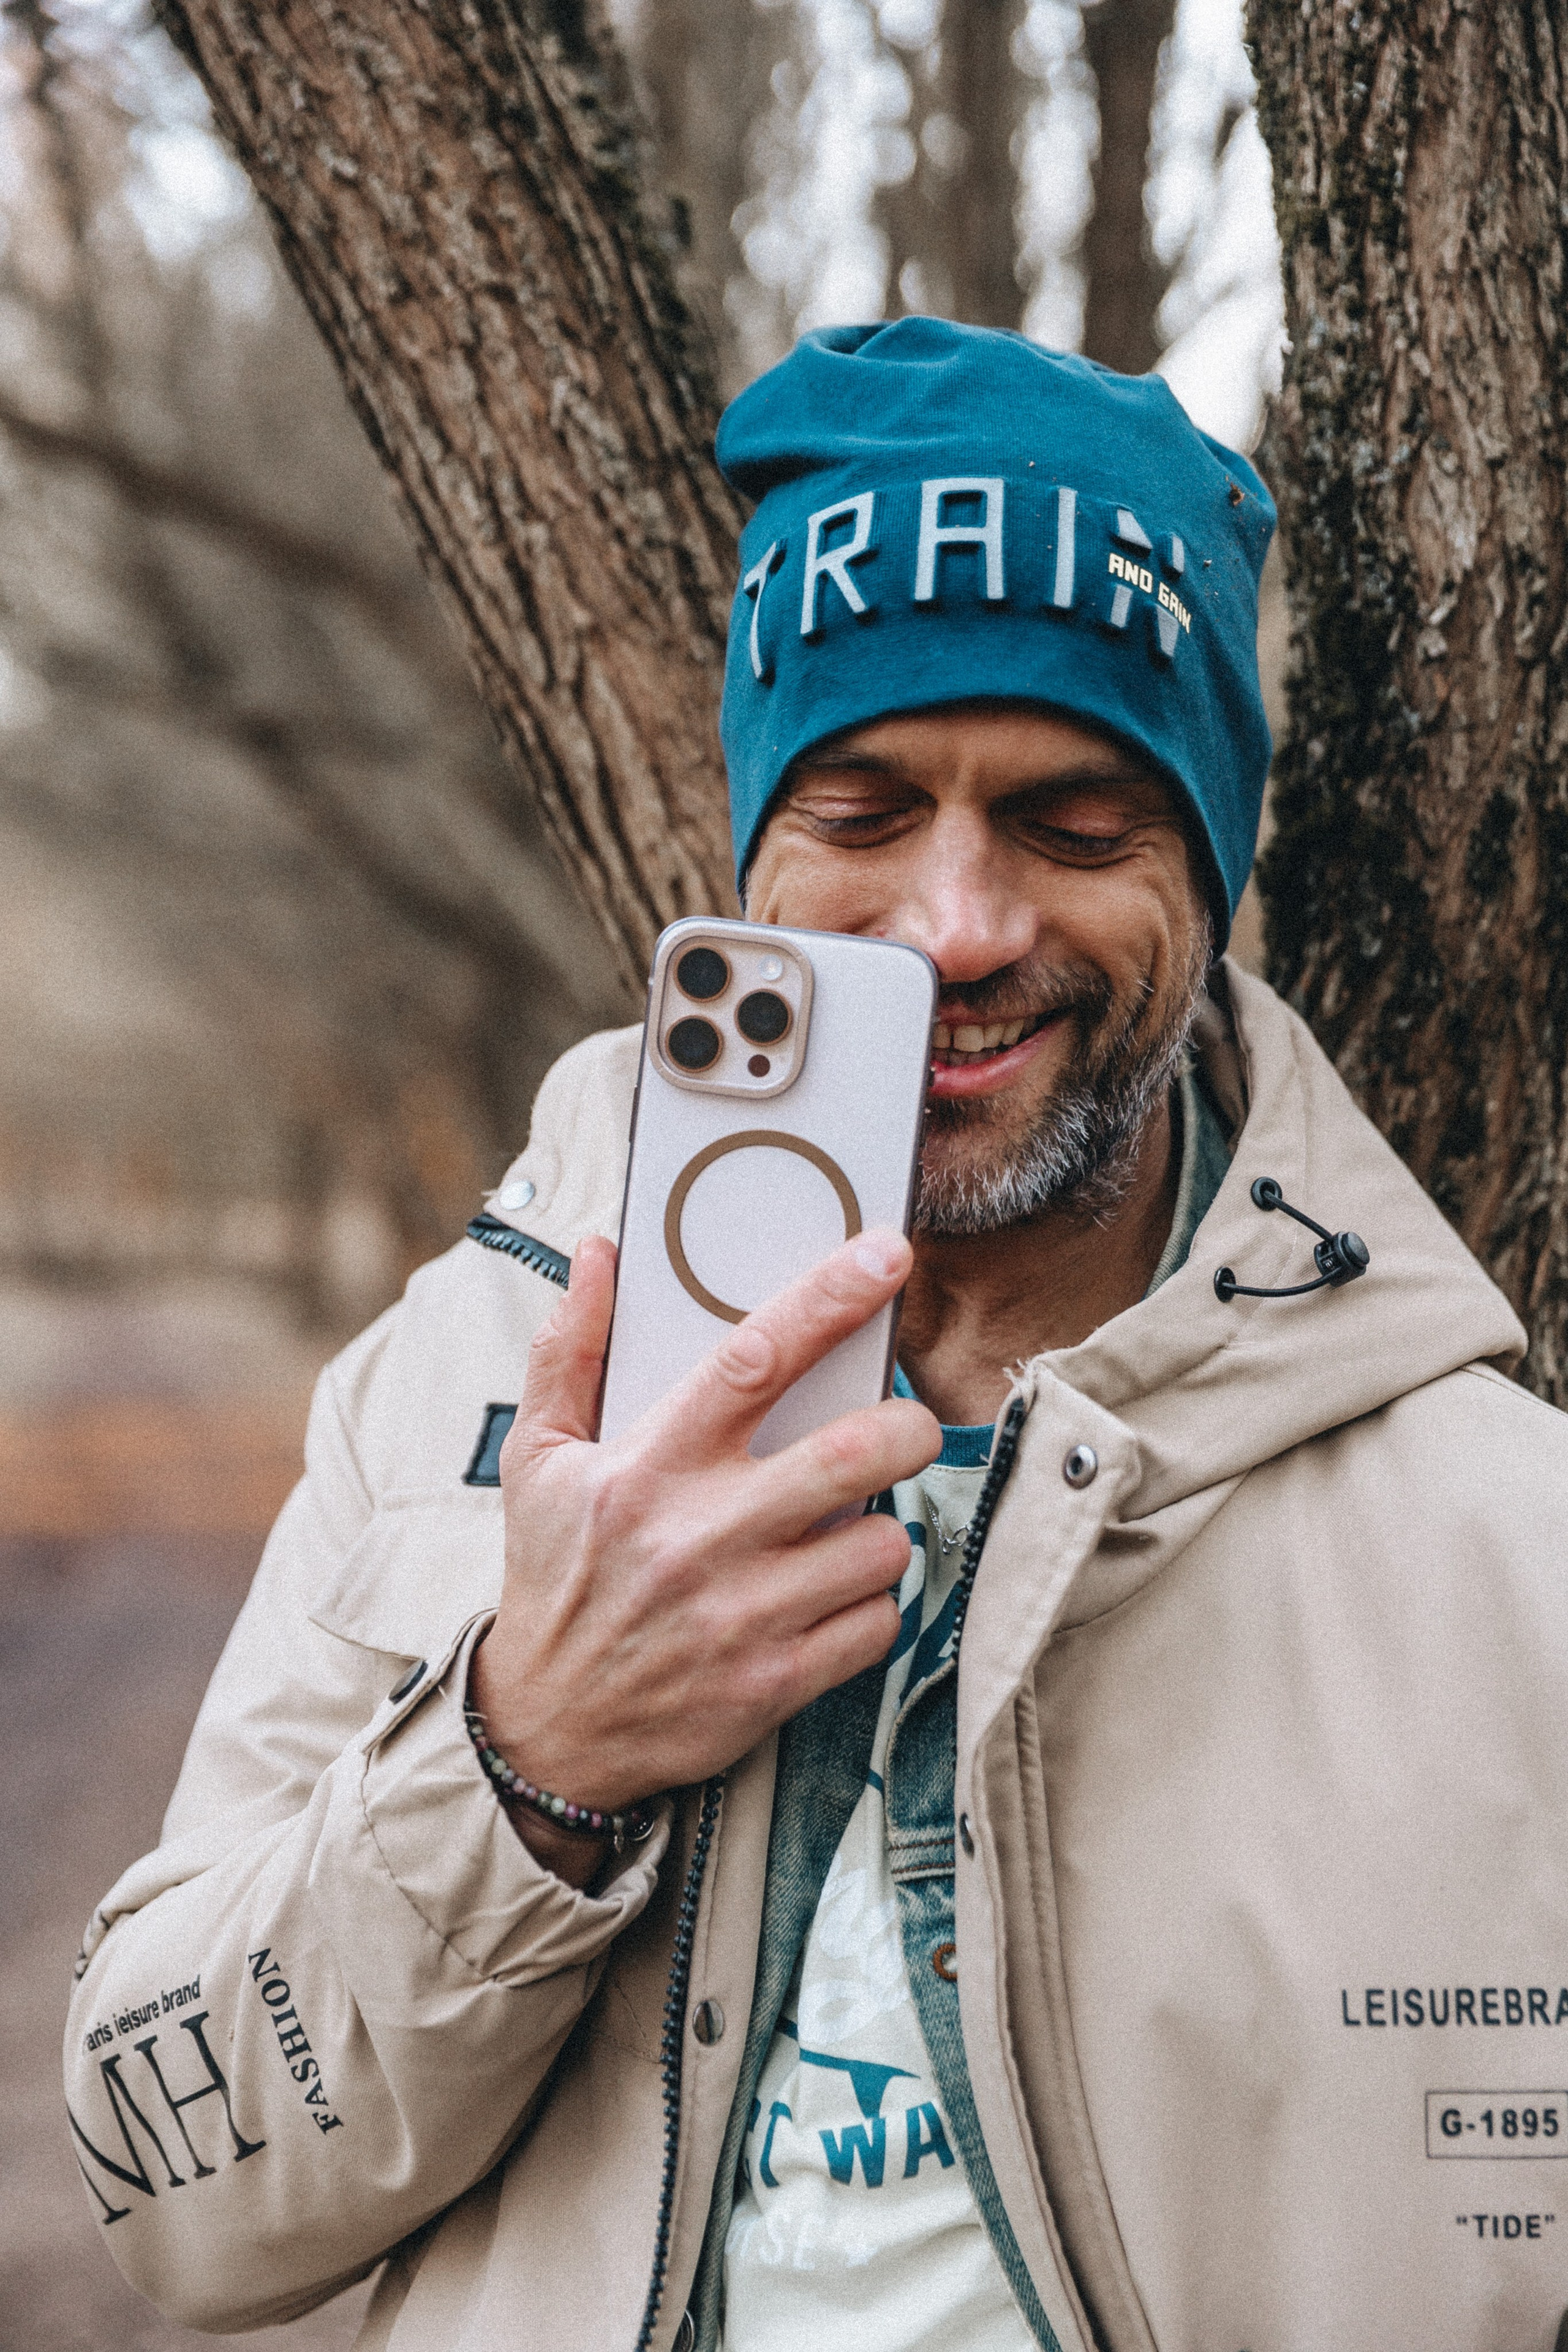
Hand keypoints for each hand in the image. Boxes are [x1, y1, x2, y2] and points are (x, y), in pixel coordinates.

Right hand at [470, 1228, 939, 1862]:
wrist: (545, 1730)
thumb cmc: (554, 1576)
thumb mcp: (537, 1459)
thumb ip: (569, 1351)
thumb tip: (600, 1254)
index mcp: (648, 1466)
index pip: (755, 1358)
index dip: (830, 1297)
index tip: (888, 1254)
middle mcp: (700, 1536)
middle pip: (852, 1455)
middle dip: (906, 1426)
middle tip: (904, 1425)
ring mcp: (741, 1615)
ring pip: (880, 1545)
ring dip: (885, 1527)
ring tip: (849, 1524)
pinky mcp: (773, 1684)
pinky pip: (877, 1625)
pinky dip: (873, 1605)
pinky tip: (833, 1596)